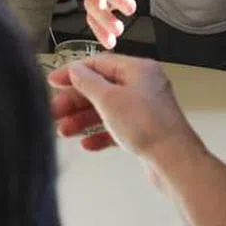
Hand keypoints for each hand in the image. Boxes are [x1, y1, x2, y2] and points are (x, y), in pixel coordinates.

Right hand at [49, 54, 204, 175]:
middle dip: (75, 100)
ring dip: (83, 119)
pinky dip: (100, 133)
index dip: (73, 72)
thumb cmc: (144, 125)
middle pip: (101, 87)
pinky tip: (86, 144)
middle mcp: (142, 85)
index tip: (53, 82)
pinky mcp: (145, 131)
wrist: (173, 161)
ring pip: (107, 109)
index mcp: (138, 69)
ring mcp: (144, 109)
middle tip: (53, 112)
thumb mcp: (109, 99)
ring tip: (63, 131)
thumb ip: (88, 82)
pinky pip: (117, 127)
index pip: (99, 64)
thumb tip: (76, 69)